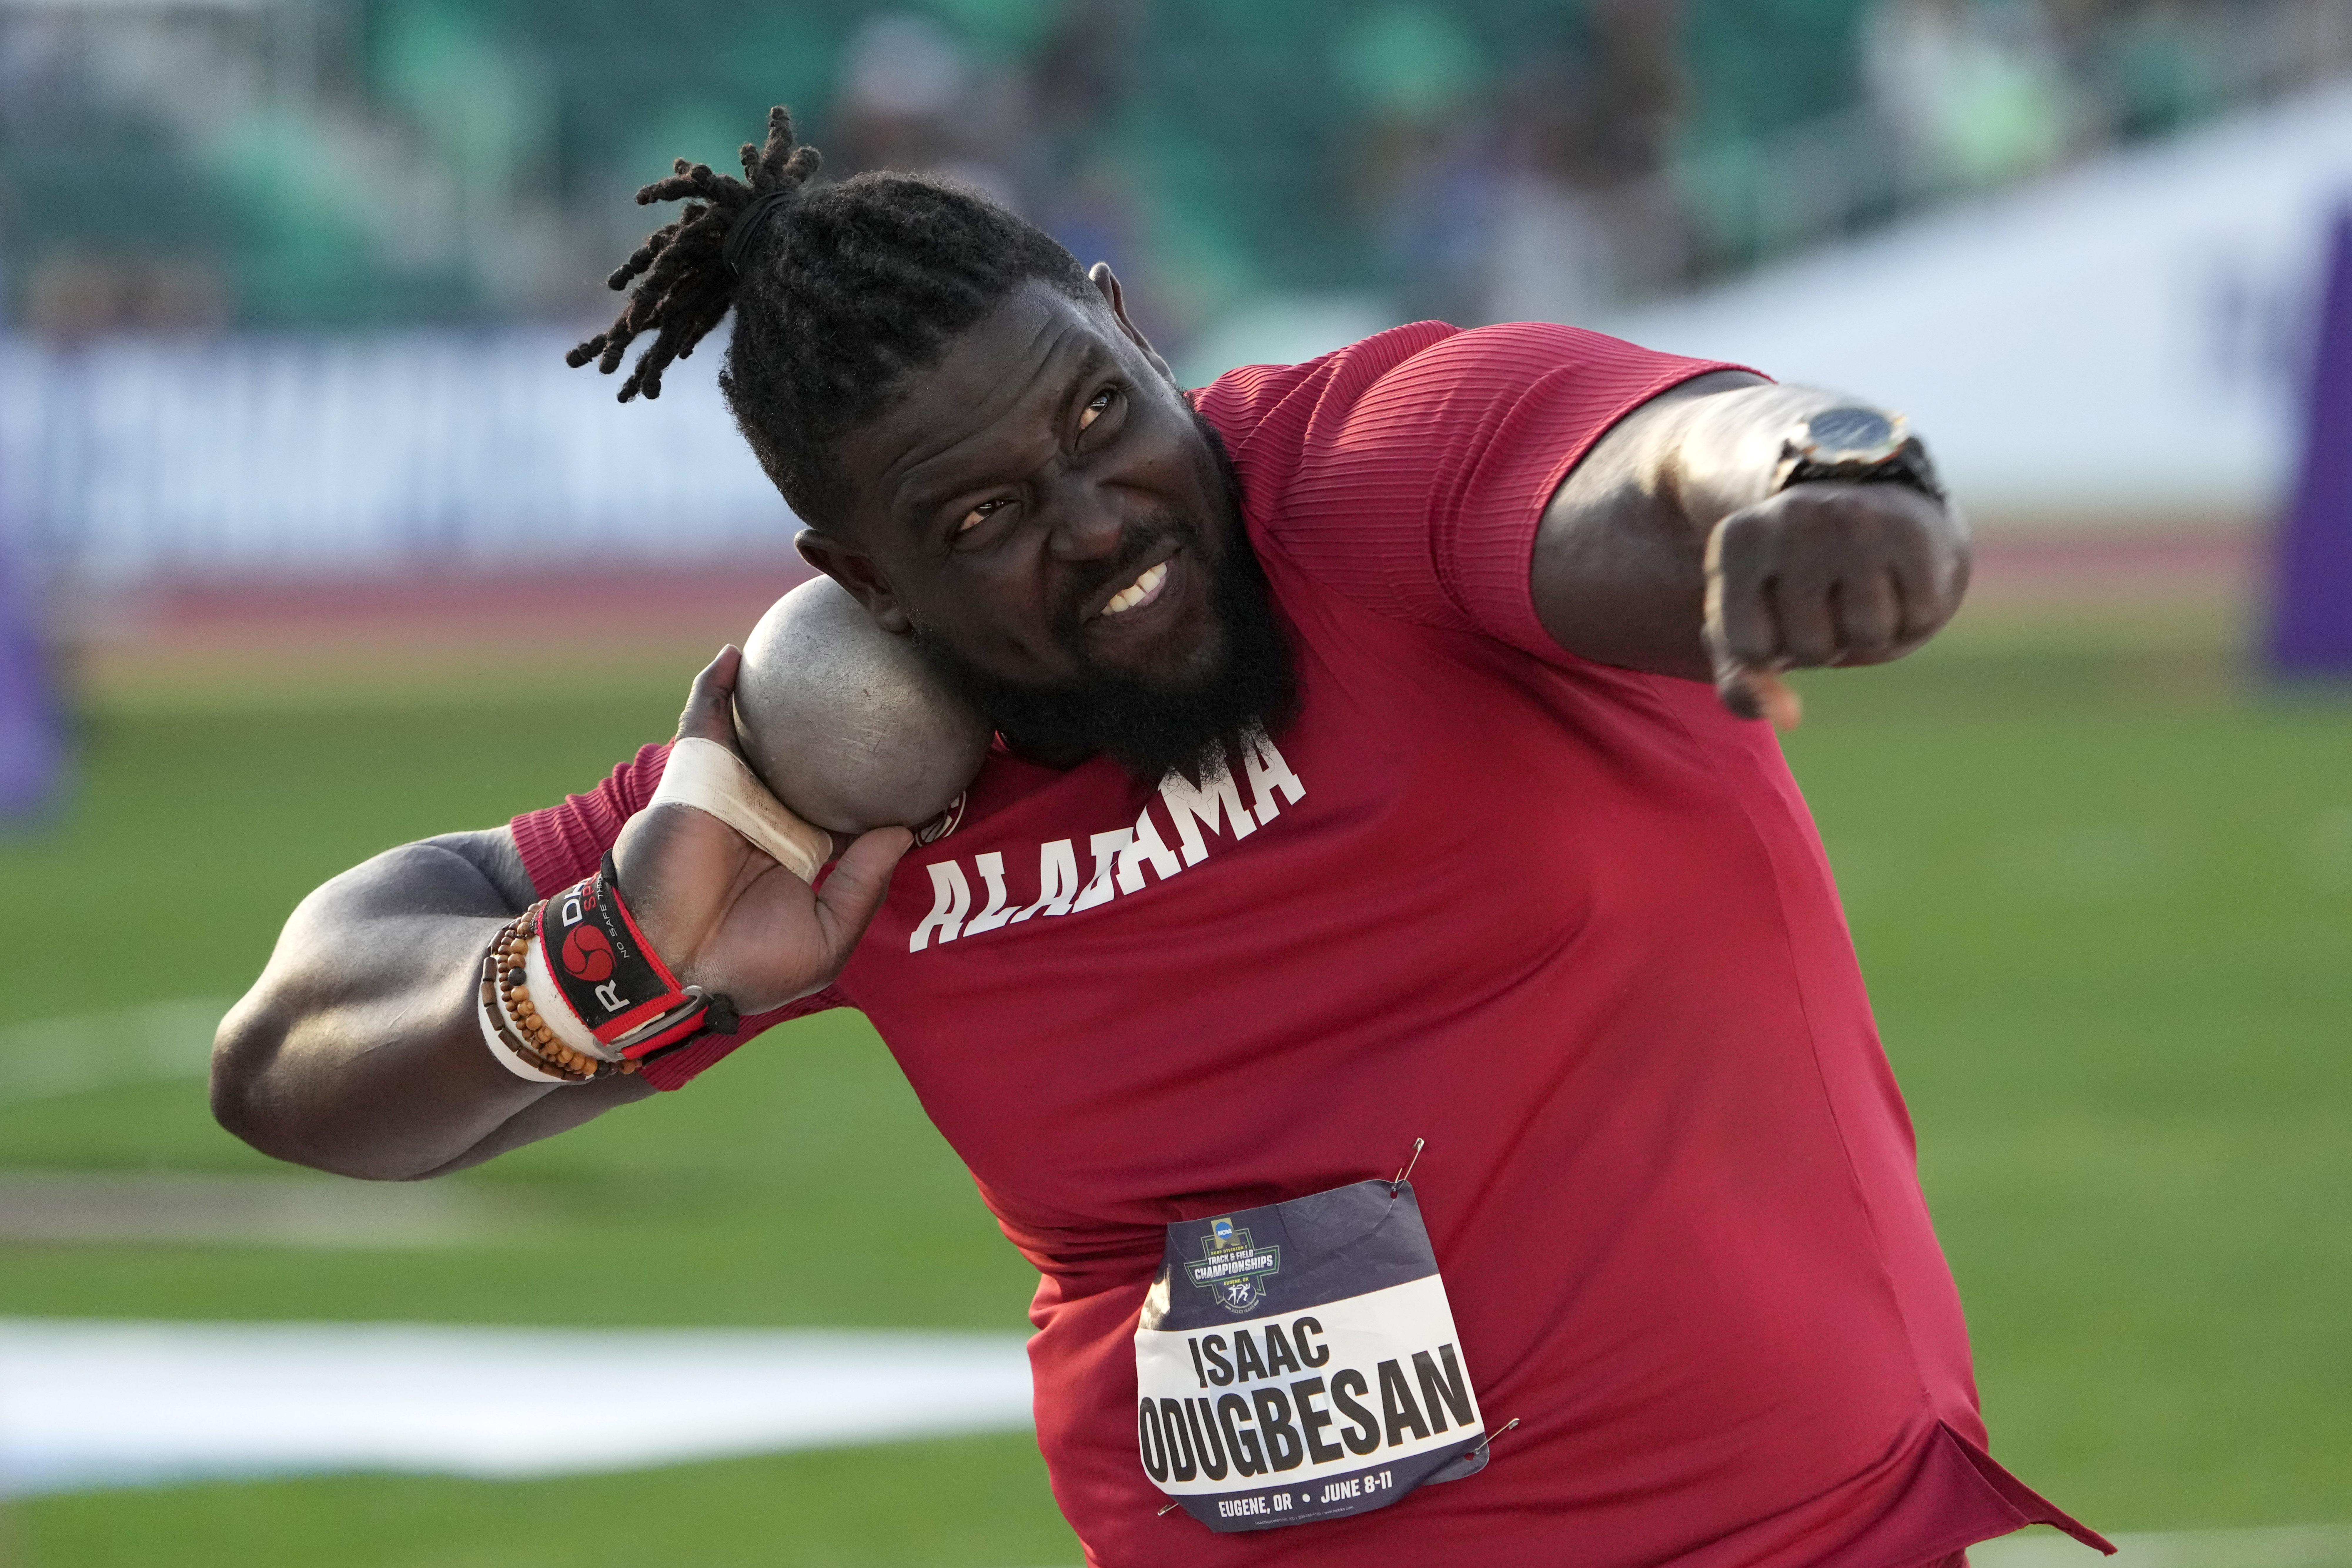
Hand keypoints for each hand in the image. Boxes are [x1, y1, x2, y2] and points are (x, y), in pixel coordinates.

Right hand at [610, 647, 912, 1012]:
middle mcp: (768, 815)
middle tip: (870, 688)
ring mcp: (732, 793)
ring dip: (775, 695)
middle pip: (805, 760)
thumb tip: (903, 831)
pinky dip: (716, 685)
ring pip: (757, 733)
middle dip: (833, 729)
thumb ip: (866, 886)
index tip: (915, 757)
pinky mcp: (695, 778)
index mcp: (799, 851)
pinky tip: (736, 654)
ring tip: (809, 651)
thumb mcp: (827, 939)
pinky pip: (704, 720)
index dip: (874, 784)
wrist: (671, 966)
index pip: (842, 806)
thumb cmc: (745, 966)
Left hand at [1703, 483, 1968, 725]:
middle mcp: (1792, 518)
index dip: (1772, 653)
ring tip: (1860, 595)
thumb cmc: (1792, 583)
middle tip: (1827, 604)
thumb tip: (1786, 717)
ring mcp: (1856, 520)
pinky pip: (1919, 619)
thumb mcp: (1748, 623)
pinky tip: (1896, 583)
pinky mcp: (1913, 532)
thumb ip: (1743, 680)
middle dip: (1824, 645)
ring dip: (1869, 636)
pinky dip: (1910, 619)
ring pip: (1868, 636)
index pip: (1751, 649)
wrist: (1865, 509)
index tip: (1777, 620)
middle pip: (1813, 647)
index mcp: (1737, 542)